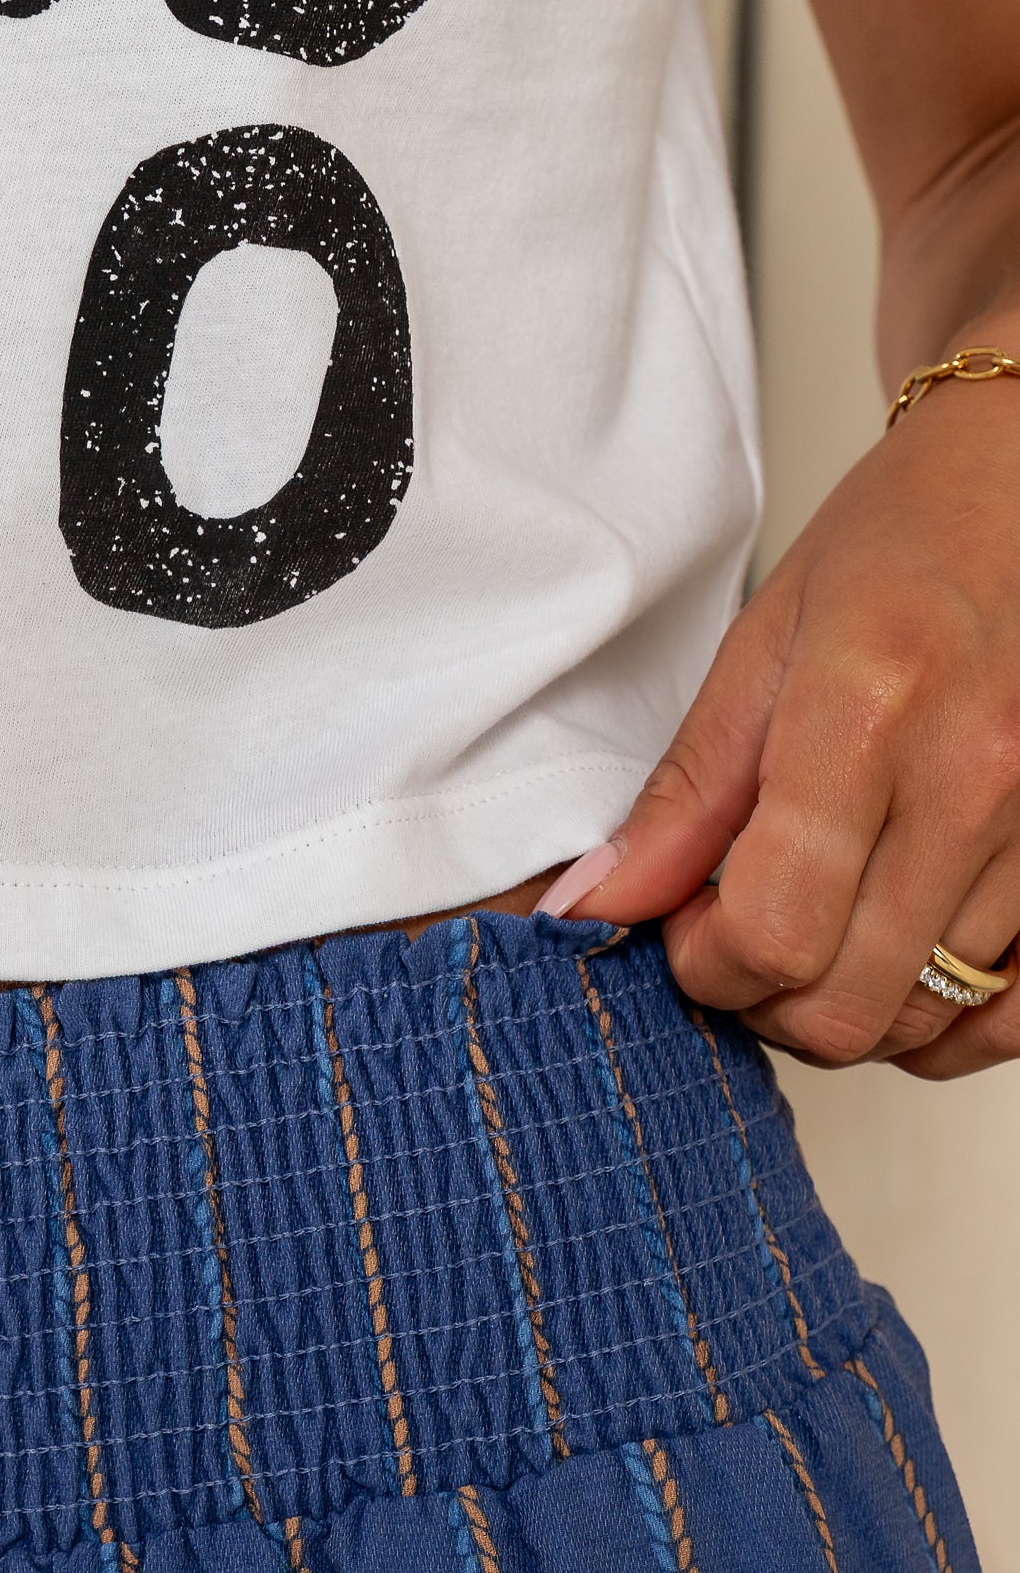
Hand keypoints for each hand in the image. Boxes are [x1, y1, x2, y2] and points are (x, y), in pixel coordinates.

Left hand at [550, 358, 1019, 1078]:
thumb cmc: (903, 546)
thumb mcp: (761, 646)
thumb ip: (683, 798)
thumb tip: (595, 908)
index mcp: (868, 713)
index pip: (768, 934)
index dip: (703, 963)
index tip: (686, 926)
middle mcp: (977, 780)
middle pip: (843, 1006)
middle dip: (763, 1000)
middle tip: (741, 937)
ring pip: (924, 1021)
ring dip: (846, 1010)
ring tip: (820, 934)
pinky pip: (1017, 1014)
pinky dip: (949, 1026)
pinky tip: (901, 970)